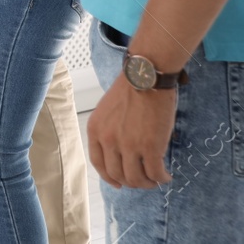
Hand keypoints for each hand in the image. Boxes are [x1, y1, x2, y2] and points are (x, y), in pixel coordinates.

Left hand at [88, 74, 177, 188]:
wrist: (146, 78)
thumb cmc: (130, 91)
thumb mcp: (107, 111)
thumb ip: (109, 131)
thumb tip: (120, 154)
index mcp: (95, 130)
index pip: (98, 164)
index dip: (109, 178)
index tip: (118, 183)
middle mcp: (108, 140)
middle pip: (117, 175)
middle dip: (132, 182)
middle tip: (144, 180)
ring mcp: (128, 145)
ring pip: (136, 179)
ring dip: (147, 183)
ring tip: (156, 179)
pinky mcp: (150, 147)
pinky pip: (155, 173)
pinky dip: (161, 178)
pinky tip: (166, 176)